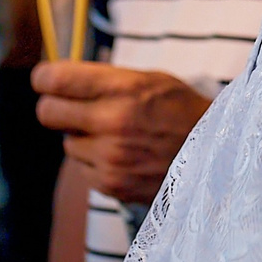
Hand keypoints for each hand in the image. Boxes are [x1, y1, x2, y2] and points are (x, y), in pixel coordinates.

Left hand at [33, 60, 209, 204]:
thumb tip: (57, 78)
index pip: (54, 79)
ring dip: (83, 138)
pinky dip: (97, 162)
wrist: (217, 156)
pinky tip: (125, 156)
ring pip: (66, 143)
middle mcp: (113, 122)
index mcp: (124, 88)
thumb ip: (105, 79)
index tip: (47, 80)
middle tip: (69, 107)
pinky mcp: (111, 184)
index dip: (44, 78)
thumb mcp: (151, 79)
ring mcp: (110, 157)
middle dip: (54, 107)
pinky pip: (83, 168)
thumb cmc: (182, 112)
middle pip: (46, 112)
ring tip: (117, 136)